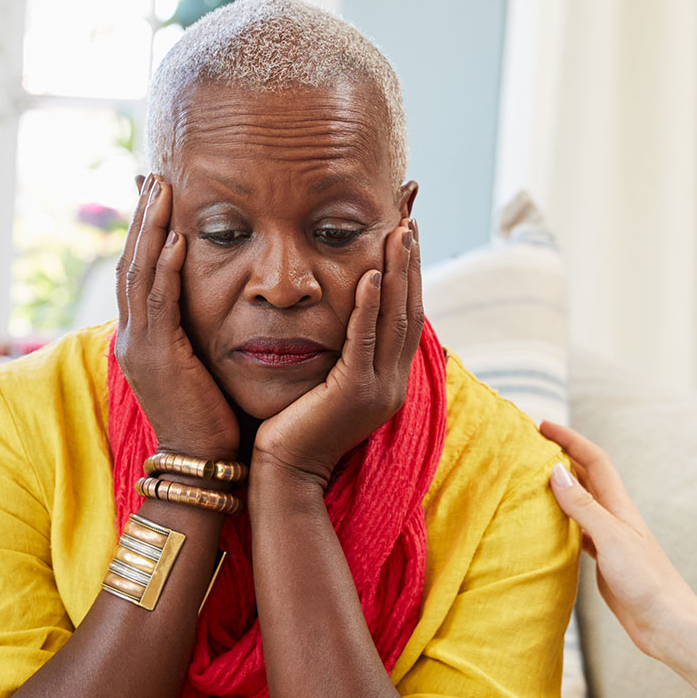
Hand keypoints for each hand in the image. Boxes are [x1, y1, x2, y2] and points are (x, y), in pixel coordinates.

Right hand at [115, 174, 239, 458]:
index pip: (138, 270)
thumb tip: (223, 303)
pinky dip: (165, 269)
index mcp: (143, 335)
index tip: (156, 193)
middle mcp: (133, 335)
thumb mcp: (202, 364)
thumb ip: (200, 331)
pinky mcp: (157, 357)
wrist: (200, 460)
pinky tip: (175, 239)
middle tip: (151, 177)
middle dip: (142, 217)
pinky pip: (159, 303)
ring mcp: (140, 345)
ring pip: (138, 274)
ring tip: (161, 191)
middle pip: (131, 261)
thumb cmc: (212, 415)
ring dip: (150, 229)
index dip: (145, 230)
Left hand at [252, 219, 421, 487]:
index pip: (407, 319)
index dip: (410, 277)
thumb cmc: (294, 429)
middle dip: (411, 265)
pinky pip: (364, 340)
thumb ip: (340, 355)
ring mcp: (378, 389)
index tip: (406, 238)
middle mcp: (392, 384)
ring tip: (398, 235)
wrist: (285, 474)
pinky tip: (369, 275)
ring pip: (395, 320)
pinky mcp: (354, 393)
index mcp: (388, 381)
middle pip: (410, 312)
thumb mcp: (326, 385)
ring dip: (398, 274)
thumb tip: (340, 320)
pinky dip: (368, 306)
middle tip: (410, 224)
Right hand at [541, 420, 696, 660]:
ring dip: (558, 488)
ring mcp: (609, 539)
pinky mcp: (604, 561)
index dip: (570, 438)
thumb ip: (583, 506)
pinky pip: (577, 532)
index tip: (542, 425)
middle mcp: (614, 517)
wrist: (666, 622)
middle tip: (529, 446)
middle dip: (561, 456)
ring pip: (580, 503)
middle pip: (585, 477)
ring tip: (529, 479)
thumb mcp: (611, 538)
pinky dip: (559, 521)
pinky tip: (545, 526)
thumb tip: (556, 470)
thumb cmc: (645, 580)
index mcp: (619, 506)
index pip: (593, 459)